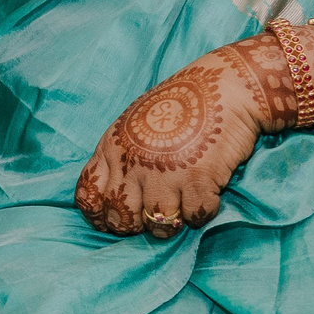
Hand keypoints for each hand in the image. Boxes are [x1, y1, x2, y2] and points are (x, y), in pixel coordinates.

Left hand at [74, 38, 286, 235]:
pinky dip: (202, 212)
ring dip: (171, 223)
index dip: (99, 215)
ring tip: (182, 207)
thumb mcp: (134, 124)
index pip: (89, 196)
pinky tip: (207, 194)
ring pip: (158, 225)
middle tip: (152, 216)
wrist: (224, 87)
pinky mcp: (197, 181)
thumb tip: (114, 196)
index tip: (112, 221)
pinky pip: (194, 217)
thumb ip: (121, 157)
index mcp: (112, 148)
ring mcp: (164, 174)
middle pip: (121, 218)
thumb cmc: (181, 104)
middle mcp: (132, 163)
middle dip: (135, 226)